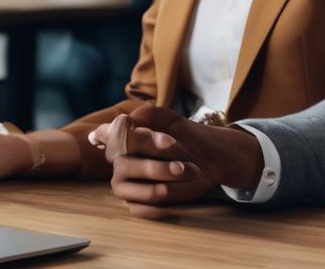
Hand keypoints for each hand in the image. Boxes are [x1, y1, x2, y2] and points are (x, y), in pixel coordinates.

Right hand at [91, 104, 263, 217]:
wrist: (207, 160)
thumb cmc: (185, 138)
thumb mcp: (173, 121)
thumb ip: (151, 114)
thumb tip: (132, 118)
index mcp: (123, 139)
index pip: (117, 136)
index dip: (142, 139)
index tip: (169, 142)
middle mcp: (120, 162)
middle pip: (124, 165)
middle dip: (158, 166)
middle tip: (184, 165)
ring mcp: (125, 185)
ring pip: (137, 188)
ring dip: (167, 184)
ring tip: (191, 173)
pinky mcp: (136, 204)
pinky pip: (142, 209)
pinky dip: (164, 204)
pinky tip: (180, 191)